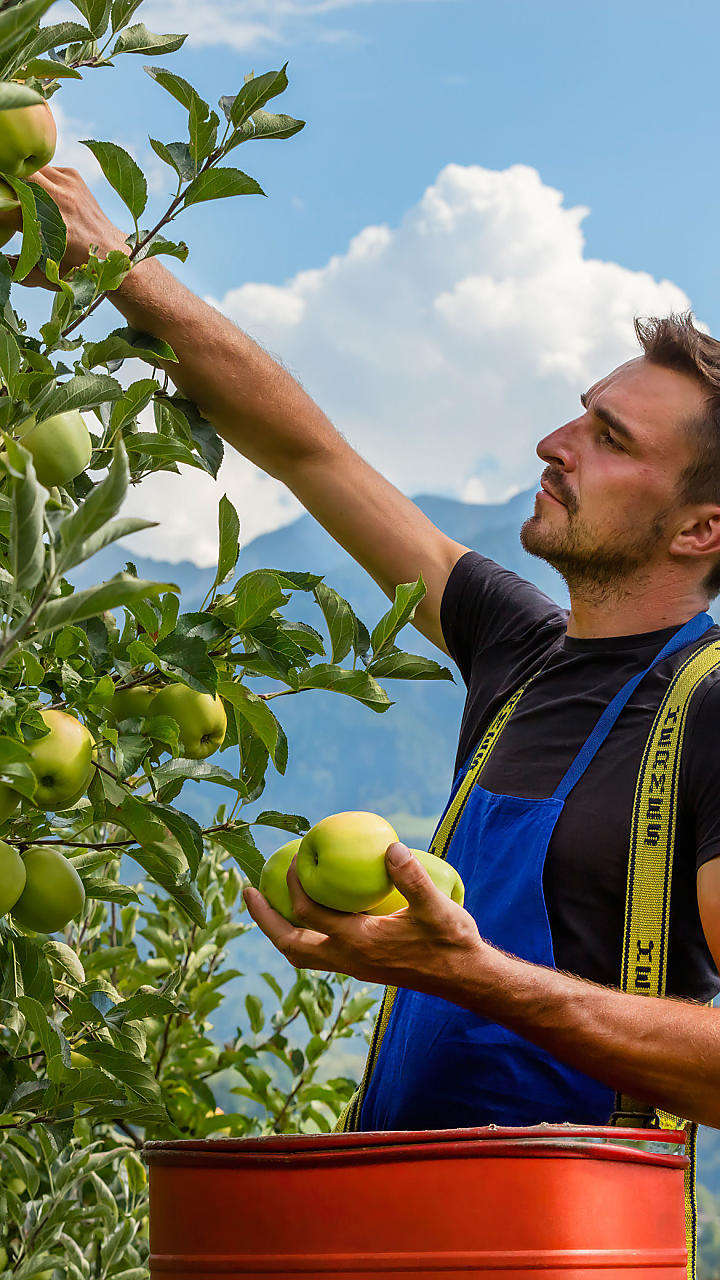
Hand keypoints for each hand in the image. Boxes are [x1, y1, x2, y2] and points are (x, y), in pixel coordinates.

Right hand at [9, 165, 127, 290]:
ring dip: (21, 179)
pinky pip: (46, 168)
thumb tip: (0, 263)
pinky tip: (41, 192)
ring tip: (22, 195)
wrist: (110, 249)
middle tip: (5, 196)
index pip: (8, 209)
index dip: (2, 212)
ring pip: (31, 169)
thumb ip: (16, 267)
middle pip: (17, 177)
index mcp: (52, 229)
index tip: (4, 217)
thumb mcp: (46, 273)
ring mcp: (67, 185)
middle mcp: (59, 202)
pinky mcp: (73, 176)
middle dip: (7, 184)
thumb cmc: (77, 265)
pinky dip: (38, 177)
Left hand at [243, 842, 482, 996]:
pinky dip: (304, 934)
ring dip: (280, 931)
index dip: (294, 885)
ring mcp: (353, 967)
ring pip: (302, 955)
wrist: (464, 978)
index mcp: (359, 943)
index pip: (310, 914)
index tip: (293, 858)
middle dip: (264, 920)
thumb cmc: (451, 942)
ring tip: (268, 906)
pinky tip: (311, 914)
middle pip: (290, 945)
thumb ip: (412, 878)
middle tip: (247, 892)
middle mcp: (348, 960)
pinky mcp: (361, 968)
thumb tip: (390, 847)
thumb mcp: (436, 907)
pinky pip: (318, 954)